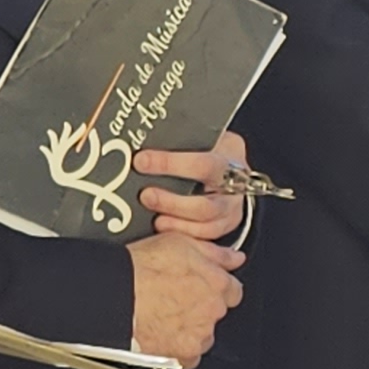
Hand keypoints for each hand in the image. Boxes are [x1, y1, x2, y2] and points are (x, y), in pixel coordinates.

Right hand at [125, 229, 244, 364]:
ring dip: (190, 331)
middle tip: (174, 302)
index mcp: (217, 283)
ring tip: (163, 320)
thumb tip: (234, 257)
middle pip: (216, 313)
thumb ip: (214, 253)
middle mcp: (213, 310)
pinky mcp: (182, 354)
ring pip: (203, 336)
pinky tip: (162, 339)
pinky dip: (178, 352)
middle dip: (200, 309)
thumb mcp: (180, 242)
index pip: (232, 290)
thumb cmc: (139, 268)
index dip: (214, 288)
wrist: (111, 294)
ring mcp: (199, 333)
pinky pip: (187, 358)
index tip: (200, 288)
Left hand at [133, 132, 252, 243]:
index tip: (140, 162)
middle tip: (145, 196)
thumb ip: (170, 138)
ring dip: (177, 221)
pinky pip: (208, 234)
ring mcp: (234, 203)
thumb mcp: (192, 134)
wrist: (219, 162)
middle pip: (208, 200)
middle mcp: (236, 178)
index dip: (170, 164)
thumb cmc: (199, 145)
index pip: (202, 162)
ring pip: (208, 220)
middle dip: (172, 202)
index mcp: (229, 148)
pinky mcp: (228, 221)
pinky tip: (164, 226)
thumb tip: (131, 134)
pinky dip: (184, 232)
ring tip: (154, 217)